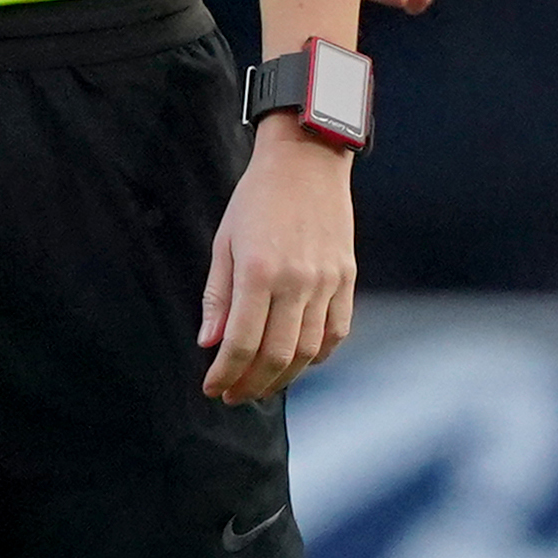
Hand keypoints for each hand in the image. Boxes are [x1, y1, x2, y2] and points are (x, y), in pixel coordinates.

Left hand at [199, 117, 359, 402]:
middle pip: (276, 356)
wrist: (306, 161)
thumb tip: (210, 343)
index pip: (241, 343)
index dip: (225, 374)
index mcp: (259, 272)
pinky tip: (298, 363)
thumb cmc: (257, 199)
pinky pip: (336, 332)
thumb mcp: (224, 242)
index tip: (212, 388)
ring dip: (283, 378)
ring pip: (309, 352)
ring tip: (261, 385)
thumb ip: (217, 296)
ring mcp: (327, 282)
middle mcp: (296, 281)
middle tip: (233, 395)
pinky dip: (318, 357)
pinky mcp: (347, 279)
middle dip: (251, 385)